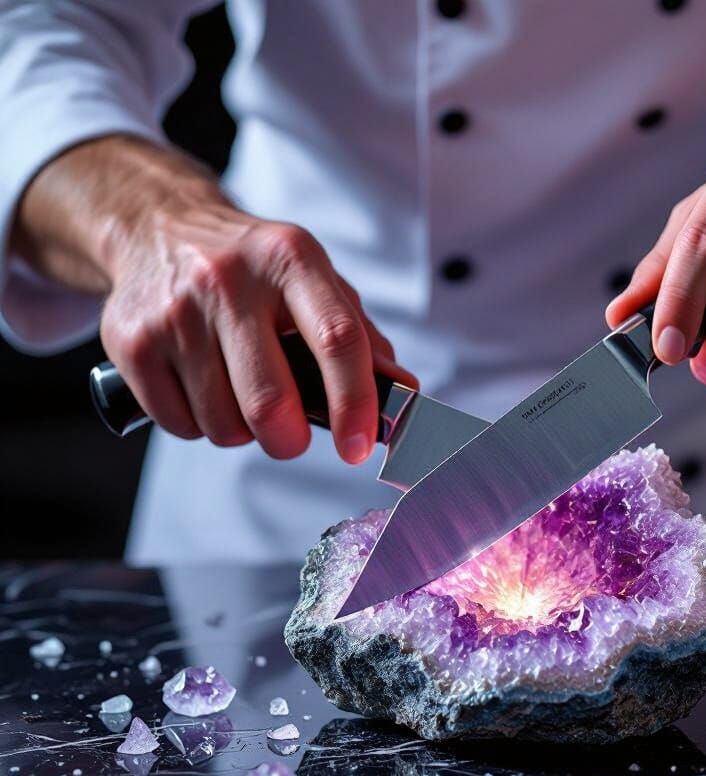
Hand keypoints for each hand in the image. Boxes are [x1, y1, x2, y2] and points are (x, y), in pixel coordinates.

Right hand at [101, 198, 416, 462]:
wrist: (158, 226)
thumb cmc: (256, 270)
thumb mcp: (315, 282)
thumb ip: (362, 338)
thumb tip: (403, 396)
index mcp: (291, 259)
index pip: (337, 340)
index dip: (354, 404)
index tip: (359, 447)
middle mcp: (229, 278)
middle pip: (270, 403)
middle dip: (288, 440)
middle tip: (290, 434)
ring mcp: (174, 309)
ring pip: (223, 424)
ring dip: (241, 431)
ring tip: (239, 394)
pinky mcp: (130, 339)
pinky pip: (179, 424)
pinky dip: (198, 425)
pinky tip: (201, 387)